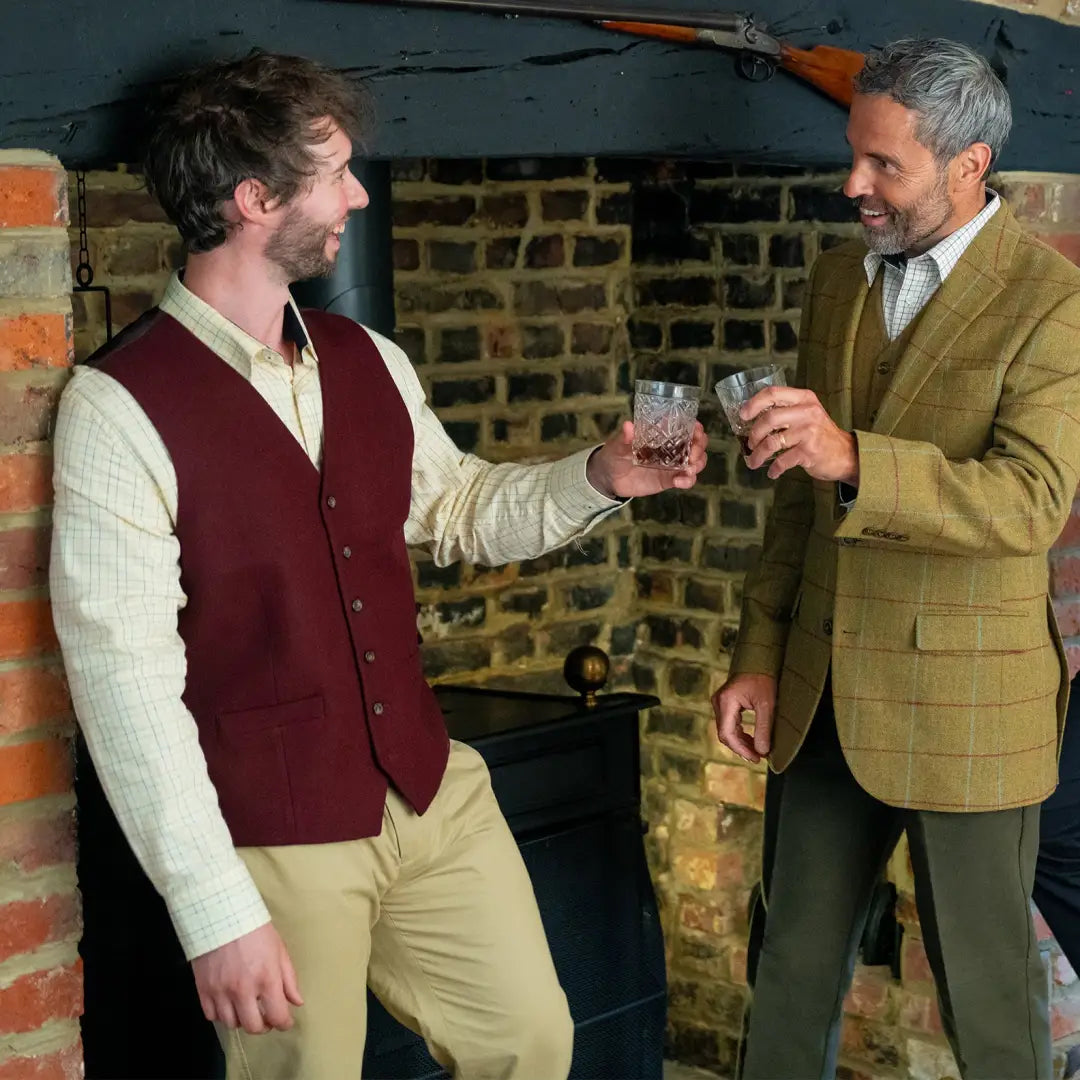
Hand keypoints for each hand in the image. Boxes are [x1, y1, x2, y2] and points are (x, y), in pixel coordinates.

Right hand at [192, 922, 302, 1033]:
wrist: (222, 915)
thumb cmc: (256, 930)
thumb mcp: (279, 950)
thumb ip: (289, 979)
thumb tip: (297, 1001)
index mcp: (266, 979)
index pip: (277, 1016)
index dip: (284, 1023)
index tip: (285, 1021)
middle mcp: (243, 990)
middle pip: (253, 1027)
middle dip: (263, 1026)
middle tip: (266, 1017)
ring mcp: (221, 992)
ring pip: (232, 1024)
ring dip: (241, 1019)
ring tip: (246, 1007)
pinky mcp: (203, 990)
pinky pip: (211, 1015)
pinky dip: (221, 1014)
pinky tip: (227, 1002)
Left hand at [586, 420, 707, 498]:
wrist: (608, 477)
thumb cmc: (614, 453)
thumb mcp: (618, 444)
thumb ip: (624, 437)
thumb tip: (628, 426)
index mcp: (662, 434)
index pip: (686, 426)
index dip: (696, 428)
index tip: (697, 431)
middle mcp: (671, 447)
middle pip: (697, 444)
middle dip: (700, 448)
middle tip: (692, 455)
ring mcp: (672, 464)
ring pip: (696, 462)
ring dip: (698, 465)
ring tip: (689, 470)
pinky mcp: (668, 480)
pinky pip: (685, 480)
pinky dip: (687, 481)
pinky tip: (680, 482)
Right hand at [711, 673, 776, 762]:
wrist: (760, 661)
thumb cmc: (764, 679)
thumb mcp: (767, 705)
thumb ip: (763, 729)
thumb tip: (762, 751)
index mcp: (726, 701)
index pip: (728, 734)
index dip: (741, 749)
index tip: (756, 758)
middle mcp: (719, 702)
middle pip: (725, 734)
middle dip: (741, 748)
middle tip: (758, 757)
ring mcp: (720, 702)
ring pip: (726, 730)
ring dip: (741, 742)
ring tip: (757, 751)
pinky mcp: (725, 703)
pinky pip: (729, 724)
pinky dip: (740, 734)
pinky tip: (751, 740)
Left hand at [741, 387, 857, 483]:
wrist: (846, 454)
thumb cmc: (820, 434)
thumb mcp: (807, 413)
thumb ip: (786, 410)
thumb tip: (752, 418)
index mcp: (804, 398)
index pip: (773, 393)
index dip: (753, 403)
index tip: (743, 415)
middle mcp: (807, 412)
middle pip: (769, 418)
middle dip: (754, 434)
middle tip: (750, 443)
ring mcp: (809, 432)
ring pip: (772, 442)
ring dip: (757, 454)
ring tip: (753, 461)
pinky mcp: (809, 452)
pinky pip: (782, 461)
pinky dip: (774, 469)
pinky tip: (772, 472)